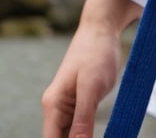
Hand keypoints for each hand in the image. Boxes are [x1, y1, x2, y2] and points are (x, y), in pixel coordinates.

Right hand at [42, 0, 141, 137]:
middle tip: (94, 137)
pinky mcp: (79, 104)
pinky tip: (97, 135)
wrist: (102, 28)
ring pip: (70, 137)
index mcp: (53, 105)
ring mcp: (67, 106)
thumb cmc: (96, 51)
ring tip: (97, 134)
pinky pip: (79, 129)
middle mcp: (56, 109)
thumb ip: (83, 119)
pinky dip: (86, 136)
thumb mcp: (91, 86)